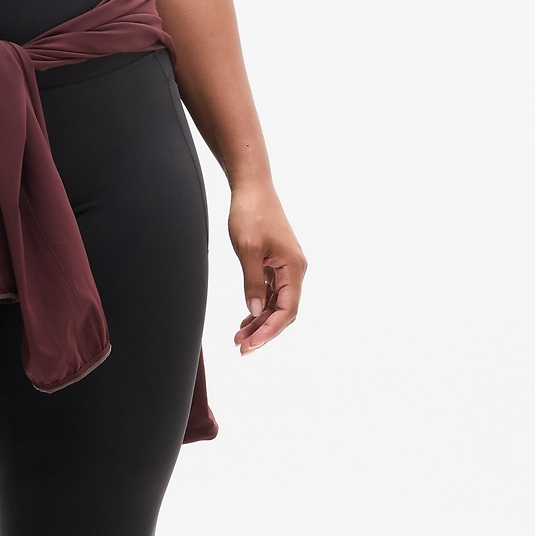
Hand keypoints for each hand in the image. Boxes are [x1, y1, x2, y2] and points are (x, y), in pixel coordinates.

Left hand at [229, 184, 305, 353]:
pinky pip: (272, 292)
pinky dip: (260, 306)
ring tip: (239, 337)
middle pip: (284, 310)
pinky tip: (246, 319)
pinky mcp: (276, 263)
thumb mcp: (247, 250)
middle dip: (264, 331)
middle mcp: (295, 269)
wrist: (252, 188)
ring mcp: (286, 267)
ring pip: (277, 303)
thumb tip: (256, 311)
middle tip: (241, 347)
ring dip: (260, 321)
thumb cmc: (251, 213)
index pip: (287, 309)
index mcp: (294, 267)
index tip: (250, 344)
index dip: (270, 330)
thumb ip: (253, 283)